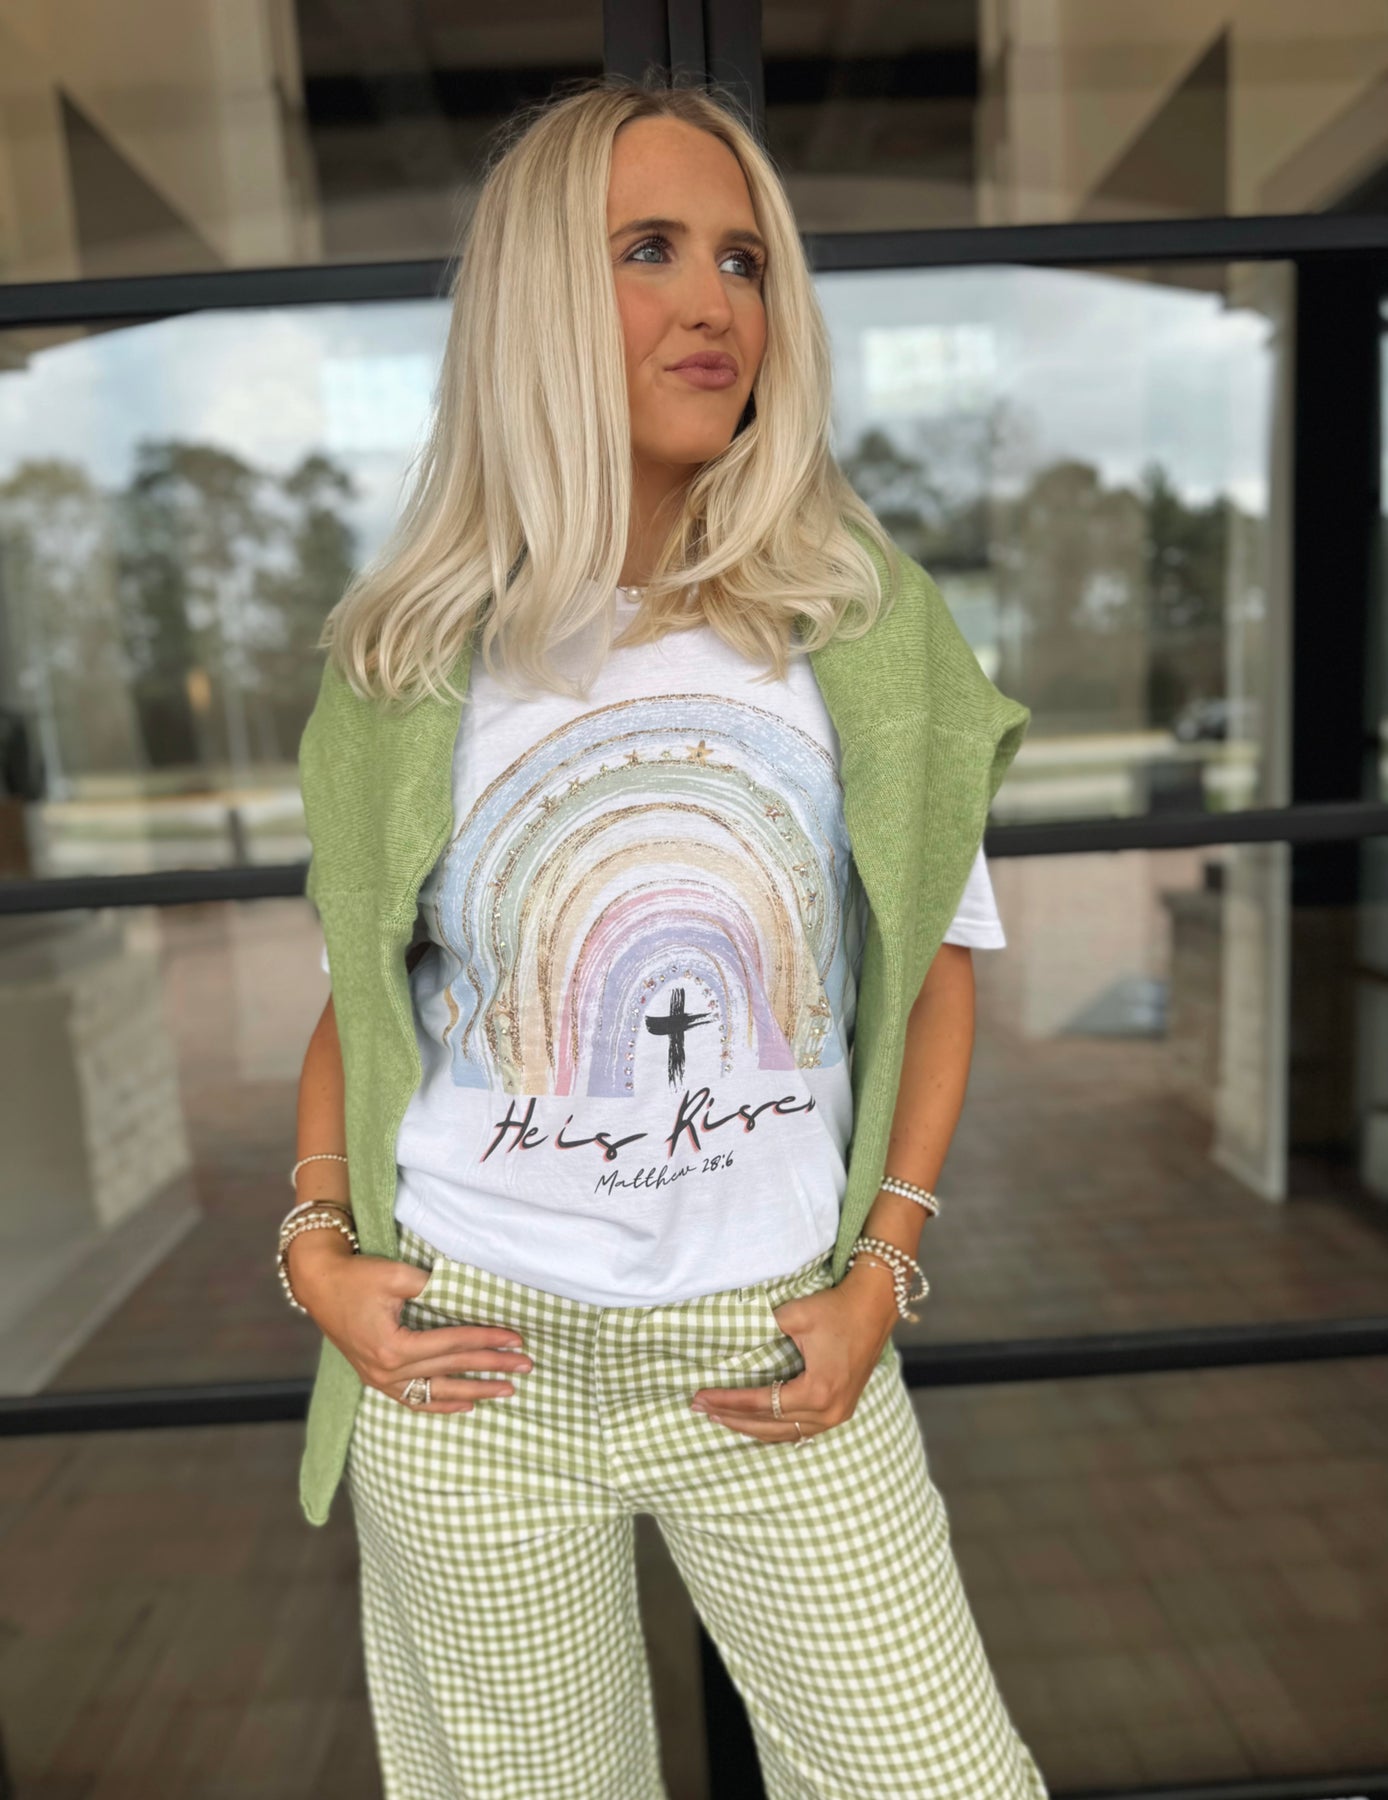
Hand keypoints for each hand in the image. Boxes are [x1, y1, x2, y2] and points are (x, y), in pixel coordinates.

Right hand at [286, 1227, 531, 1413]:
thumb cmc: (357, 1276)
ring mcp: (379, 1380)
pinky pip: (414, 1400)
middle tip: (526, 1366)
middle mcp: (386, 1371)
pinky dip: (441, 1404)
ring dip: (473, 1392)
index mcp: (393, 1347)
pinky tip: (467, 1405)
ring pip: (436, 1393)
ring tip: (506, 1390)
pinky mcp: (375, 1379)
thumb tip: (471, 1293)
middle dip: (491, 1368)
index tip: (517, 1339)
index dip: (487, 1340)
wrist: (318, 1284)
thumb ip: (434, 1287)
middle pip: (450, 1370)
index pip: (452, 1345)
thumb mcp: (397, 1276)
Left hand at [689, 1258, 899, 1442]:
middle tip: (698, 1409)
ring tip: (718, 1417)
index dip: (726, 1400)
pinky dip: (773, 1428)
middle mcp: (828, 1412)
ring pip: (783, 1434)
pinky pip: (800, 1430)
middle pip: (768, 1425)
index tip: (699, 1396)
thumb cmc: (835, 1308)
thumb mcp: (793, 1316)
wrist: (875, 1305)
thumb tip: (728, 1344)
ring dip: (749, 1427)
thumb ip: (760, 1331)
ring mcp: (837, 1416)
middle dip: (730, 1418)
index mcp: (817, 1391)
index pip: (759, 1403)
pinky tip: (751, 1423)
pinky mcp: (841, 1410)